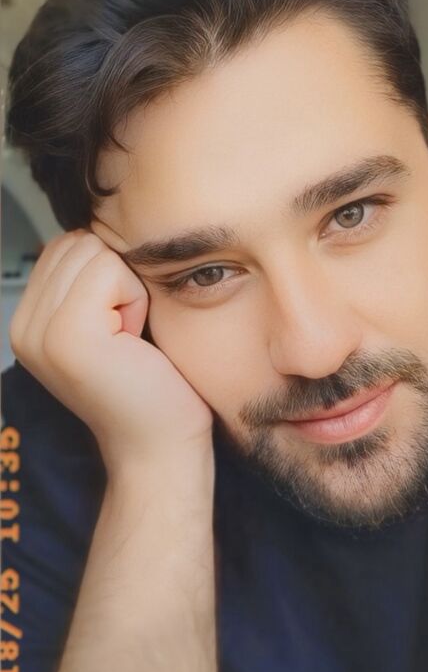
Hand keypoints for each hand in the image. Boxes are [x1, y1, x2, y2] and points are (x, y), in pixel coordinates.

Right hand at [9, 229, 213, 471]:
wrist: (160, 443)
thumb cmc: (150, 382)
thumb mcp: (108, 322)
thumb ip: (87, 280)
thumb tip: (96, 227)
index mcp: (28, 320)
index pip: (66, 245)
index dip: (109, 274)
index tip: (119, 325)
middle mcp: (23, 325)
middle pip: (79, 242)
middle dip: (118, 278)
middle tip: (126, 333)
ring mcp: (40, 332)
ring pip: (95, 252)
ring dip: (127, 289)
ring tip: (128, 338)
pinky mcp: (69, 336)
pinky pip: (111, 272)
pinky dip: (135, 300)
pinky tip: (133, 341)